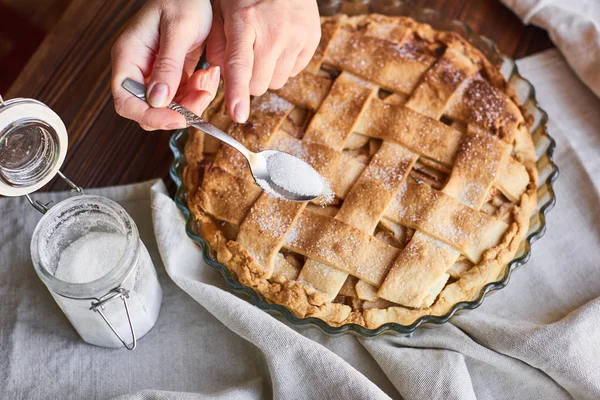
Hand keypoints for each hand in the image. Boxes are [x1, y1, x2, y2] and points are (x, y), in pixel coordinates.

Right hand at [111, 0, 218, 130]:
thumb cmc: (183, 0)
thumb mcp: (178, 30)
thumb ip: (168, 65)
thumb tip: (157, 100)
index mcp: (128, 56)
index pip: (126, 101)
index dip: (150, 117)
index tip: (178, 119)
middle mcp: (137, 69)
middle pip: (148, 110)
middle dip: (177, 111)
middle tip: (202, 96)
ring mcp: (153, 74)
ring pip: (168, 108)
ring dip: (192, 102)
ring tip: (208, 80)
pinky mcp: (171, 75)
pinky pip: (181, 97)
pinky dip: (197, 93)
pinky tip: (207, 76)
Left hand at [206, 0, 320, 122]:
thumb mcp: (223, 9)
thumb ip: (217, 43)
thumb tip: (219, 75)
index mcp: (244, 21)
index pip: (239, 65)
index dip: (238, 93)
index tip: (238, 115)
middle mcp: (274, 31)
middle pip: (258, 84)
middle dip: (249, 81)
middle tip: (247, 58)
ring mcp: (296, 36)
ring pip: (276, 82)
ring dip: (268, 73)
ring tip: (265, 47)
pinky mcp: (312, 39)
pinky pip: (294, 72)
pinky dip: (284, 65)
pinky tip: (281, 44)